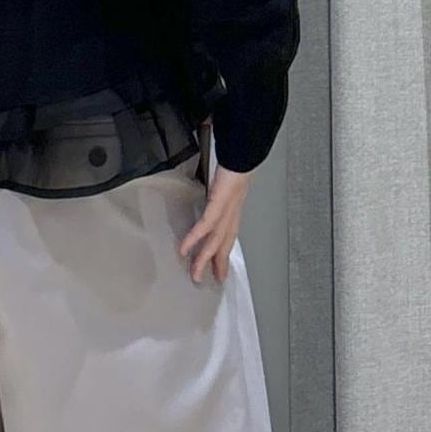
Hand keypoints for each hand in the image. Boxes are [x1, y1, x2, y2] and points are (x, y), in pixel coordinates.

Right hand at [177, 143, 250, 284]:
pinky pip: (206, 224)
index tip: (218, 270)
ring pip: (215, 240)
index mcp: (233, 208)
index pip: (228, 236)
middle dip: (214, 264)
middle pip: (223, 244)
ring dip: (204, 258)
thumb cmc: (235, 161)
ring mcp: (227, 209)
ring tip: (195, 273)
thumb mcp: (225, 177)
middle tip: (204, 280)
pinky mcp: (220, 202)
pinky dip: (195, 237)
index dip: (223, 254)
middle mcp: (232, 213)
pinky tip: (185, 248)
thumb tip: (209, 185)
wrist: (244, 151)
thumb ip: (217, 185)